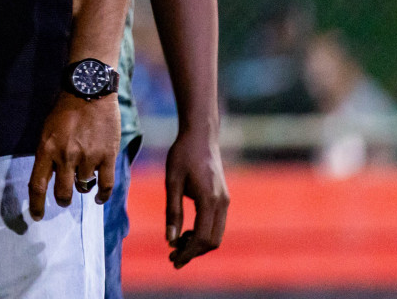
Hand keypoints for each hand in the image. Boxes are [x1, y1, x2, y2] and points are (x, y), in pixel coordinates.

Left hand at [29, 93, 118, 219]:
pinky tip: (97, 198)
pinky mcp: (107, 155)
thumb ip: (47, 154)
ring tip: (82, 176)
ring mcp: (88, 157)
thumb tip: (48, 178)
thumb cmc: (65, 110)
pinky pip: (105, 185)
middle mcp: (66, 156)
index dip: (37, 205)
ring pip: (83, 186)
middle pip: (63, 193)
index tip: (37, 216)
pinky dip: (102, 195)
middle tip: (64, 199)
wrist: (89, 91)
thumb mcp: (47, 130)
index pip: (37, 185)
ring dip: (82, 185)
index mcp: (46, 149)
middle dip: (62, 200)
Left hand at [164, 124, 228, 267]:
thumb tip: (171, 240)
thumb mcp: (172, 181)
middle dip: (194, 252)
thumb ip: (172, 211)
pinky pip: (216, 224)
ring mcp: (225, 201)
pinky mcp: (223, 198)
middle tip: (173, 257)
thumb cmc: (182, 155)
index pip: (202, 238)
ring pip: (216, 234)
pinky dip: (203, 233)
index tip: (173, 260)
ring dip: (198, 244)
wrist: (200, 136)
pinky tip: (186, 232)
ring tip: (177, 246)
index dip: (188, 253)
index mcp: (209, 200)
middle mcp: (222, 204)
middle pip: (212, 241)